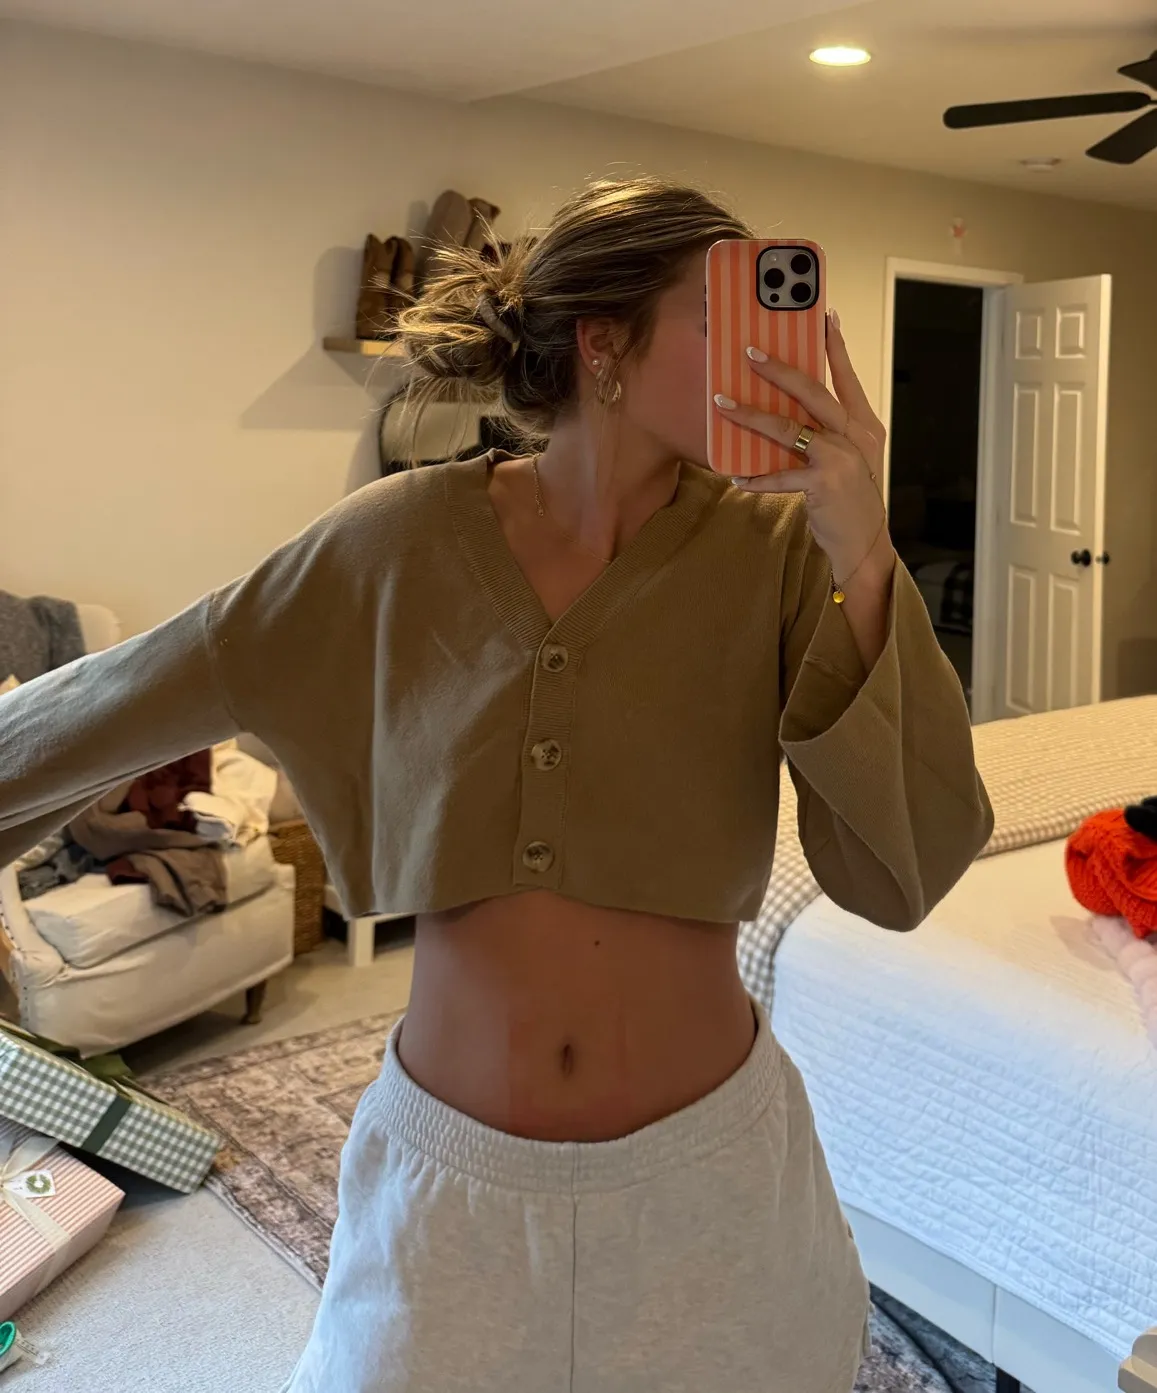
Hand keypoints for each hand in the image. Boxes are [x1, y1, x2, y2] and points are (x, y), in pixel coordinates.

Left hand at [713, 312, 893, 586]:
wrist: (865, 543)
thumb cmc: (851, 499)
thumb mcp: (849, 459)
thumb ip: (828, 433)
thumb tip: (787, 411)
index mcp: (864, 424)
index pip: (847, 377)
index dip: (834, 346)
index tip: (824, 316)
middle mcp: (855, 435)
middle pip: (813, 392)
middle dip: (778, 370)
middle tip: (749, 351)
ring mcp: (841, 458)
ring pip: (788, 428)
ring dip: (751, 415)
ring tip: (721, 403)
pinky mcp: (824, 485)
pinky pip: (781, 475)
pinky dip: (757, 477)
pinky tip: (737, 477)